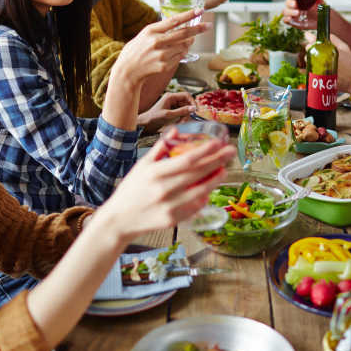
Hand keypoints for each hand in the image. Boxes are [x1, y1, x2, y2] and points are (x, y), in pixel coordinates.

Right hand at [101, 134, 235, 240]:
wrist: (119, 219)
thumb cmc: (131, 189)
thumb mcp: (142, 166)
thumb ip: (160, 148)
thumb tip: (176, 130)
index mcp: (155, 173)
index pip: (187, 159)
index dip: (205, 151)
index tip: (219, 143)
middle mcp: (163, 189)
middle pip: (197, 173)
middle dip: (217, 161)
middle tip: (230, 152)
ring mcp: (169, 206)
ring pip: (200, 191)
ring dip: (215, 180)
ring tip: (224, 170)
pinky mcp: (173, 220)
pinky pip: (194, 207)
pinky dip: (204, 197)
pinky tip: (209, 189)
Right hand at [113, 8, 209, 87]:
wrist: (128, 70)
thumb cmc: (136, 50)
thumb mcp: (144, 34)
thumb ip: (161, 30)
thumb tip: (180, 25)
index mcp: (151, 31)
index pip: (173, 21)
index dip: (188, 15)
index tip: (199, 10)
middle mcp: (157, 42)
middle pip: (183, 34)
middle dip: (198, 29)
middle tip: (208, 25)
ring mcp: (162, 55)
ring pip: (184, 46)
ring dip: (189, 43)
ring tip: (186, 41)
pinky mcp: (165, 66)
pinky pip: (180, 57)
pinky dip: (182, 53)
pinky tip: (176, 52)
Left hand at [138, 92, 195, 132]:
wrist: (146, 123)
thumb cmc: (154, 117)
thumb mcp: (169, 115)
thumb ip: (182, 111)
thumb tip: (193, 108)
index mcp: (170, 96)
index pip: (186, 95)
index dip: (192, 102)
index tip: (195, 110)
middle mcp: (172, 99)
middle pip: (186, 102)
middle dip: (188, 111)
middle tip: (187, 119)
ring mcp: (172, 105)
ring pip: (185, 108)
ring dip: (185, 116)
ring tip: (181, 122)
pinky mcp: (172, 110)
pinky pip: (181, 112)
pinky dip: (182, 118)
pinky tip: (179, 122)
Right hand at [283, 0, 324, 28]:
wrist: (320, 20)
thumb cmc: (318, 9)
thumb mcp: (320, 3)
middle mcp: (294, 5)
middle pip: (288, 2)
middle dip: (290, 3)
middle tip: (295, 4)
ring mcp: (292, 13)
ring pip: (285, 11)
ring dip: (290, 12)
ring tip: (297, 13)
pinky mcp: (292, 21)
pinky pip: (285, 20)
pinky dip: (286, 19)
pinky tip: (290, 19)